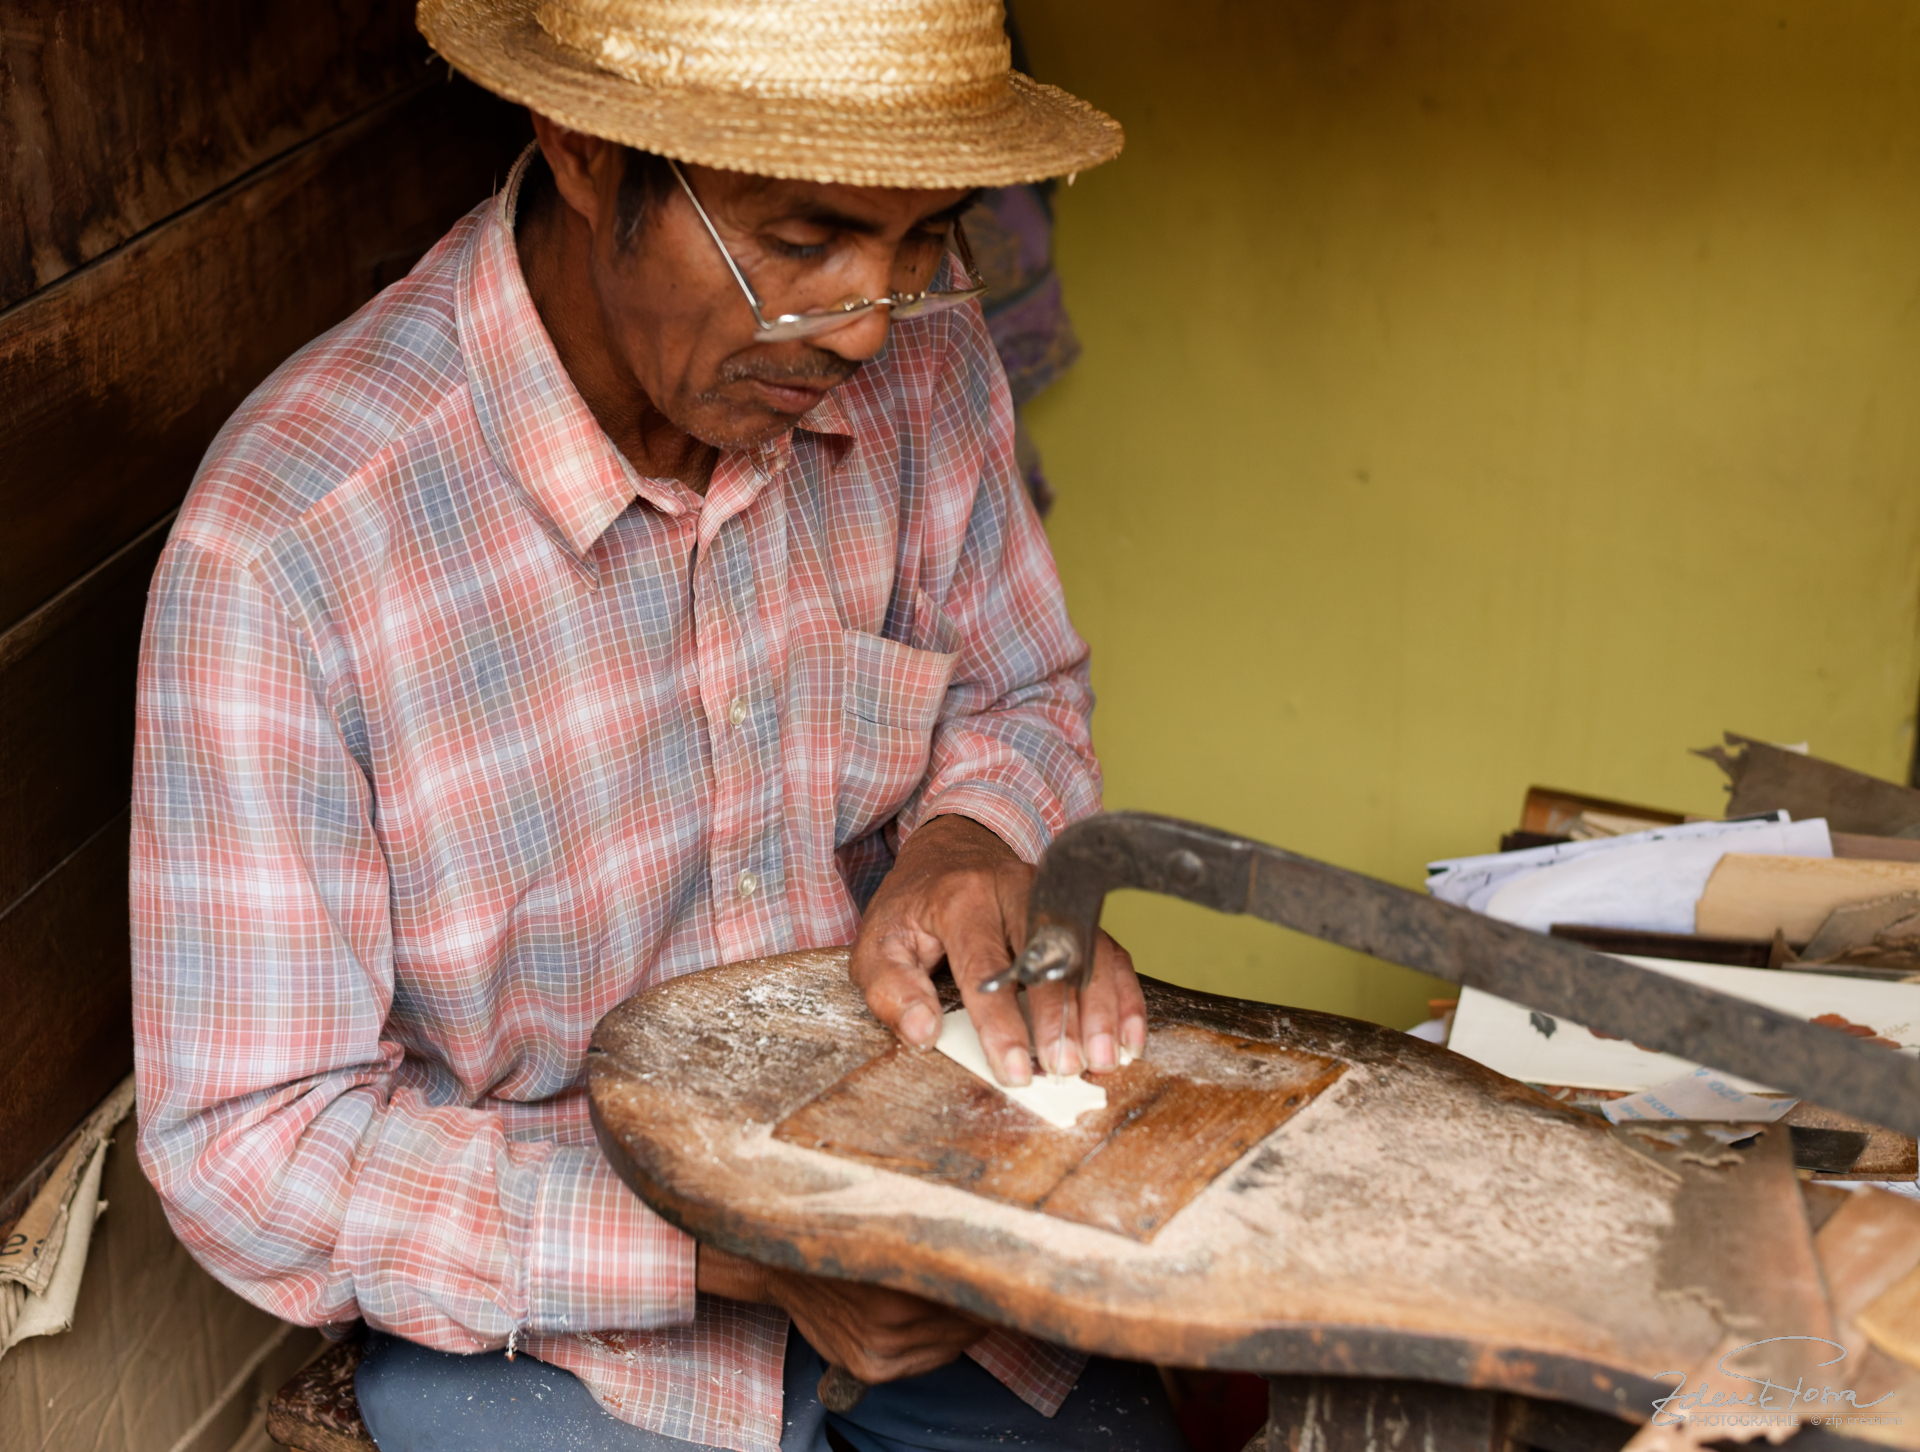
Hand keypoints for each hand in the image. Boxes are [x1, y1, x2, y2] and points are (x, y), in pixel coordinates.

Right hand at [696, 1245, 983, 1382]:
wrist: (781, 1261)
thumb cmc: (843, 1230)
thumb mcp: (890, 1222)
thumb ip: (937, 1236)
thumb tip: (994, 1238)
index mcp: (898, 1282)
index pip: (971, 1295)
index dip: (998, 1281)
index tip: (1016, 1266)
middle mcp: (888, 1326)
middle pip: (967, 1323)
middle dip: (984, 1303)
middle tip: (1001, 1279)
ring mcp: (877, 1353)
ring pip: (953, 1345)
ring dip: (967, 1325)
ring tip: (967, 1296)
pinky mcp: (869, 1369)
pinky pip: (929, 1362)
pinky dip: (943, 1343)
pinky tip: (940, 1320)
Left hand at [849, 815, 1146, 1085]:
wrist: (948, 852)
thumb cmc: (913, 908)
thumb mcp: (878, 944)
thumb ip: (892, 990)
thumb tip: (923, 1033)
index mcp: (960, 899)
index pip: (986, 964)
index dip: (1001, 1022)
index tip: (1014, 1068)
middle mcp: (1014, 889)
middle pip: (1047, 954)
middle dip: (1060, 1017)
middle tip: (1066, 1067)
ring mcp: (1052, 897)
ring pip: (1087, 951)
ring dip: (1100, 1008)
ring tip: (1103, 1057)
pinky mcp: (1074, 911)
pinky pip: (1108, 949)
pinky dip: (1123, 994)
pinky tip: (1128, 1034)